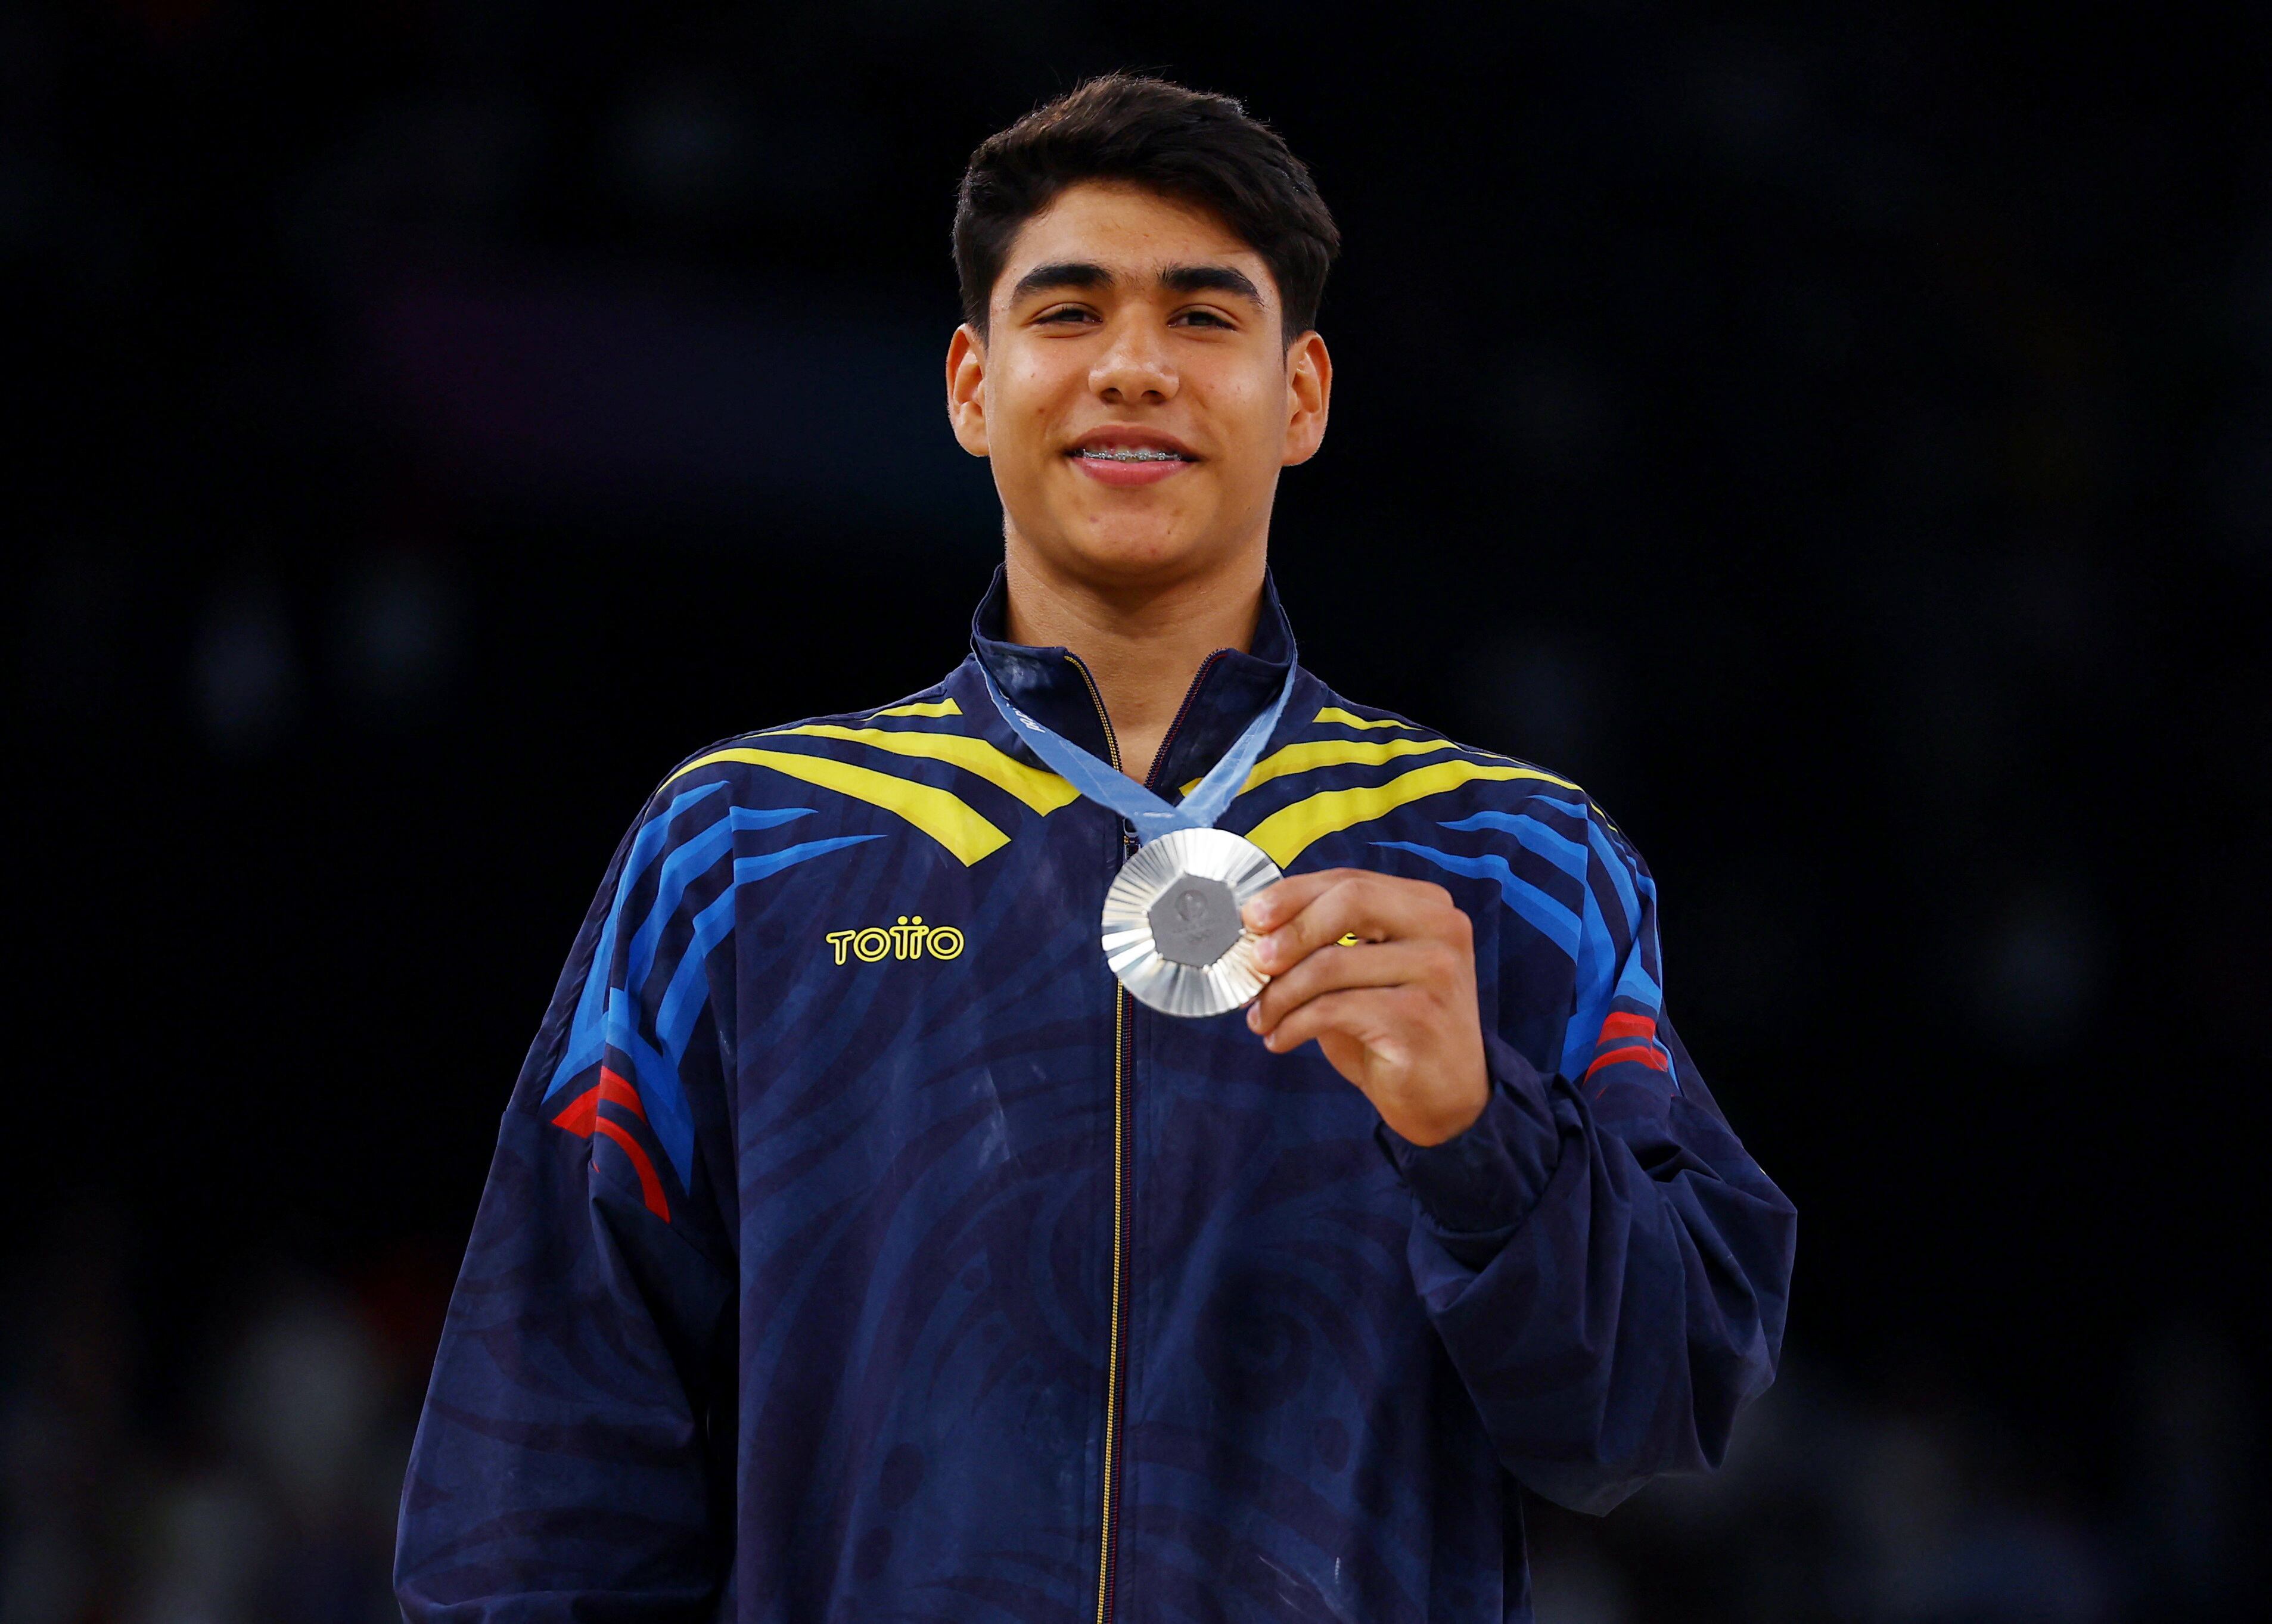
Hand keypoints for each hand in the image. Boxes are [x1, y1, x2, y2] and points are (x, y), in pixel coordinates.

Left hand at [1242, 868, 1490, 1146]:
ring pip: (1331, 963)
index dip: (1293, 894)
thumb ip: (1328, 942)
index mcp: (1427, 907)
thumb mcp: (1364, 974)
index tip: (1251, 918)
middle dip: (1289, 930)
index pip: (1350, 881)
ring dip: (1281, 993)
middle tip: (1255, 962)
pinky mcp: (1418, 1018)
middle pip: (1349, 902)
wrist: (1447, 1099)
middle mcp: (1441, 929)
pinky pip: (1333, 1009)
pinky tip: (1280, 1039)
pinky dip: (1294, 1024)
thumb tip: (1257, 933)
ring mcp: (1435, 972)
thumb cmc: (1396, 1030)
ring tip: (1260, 1017)